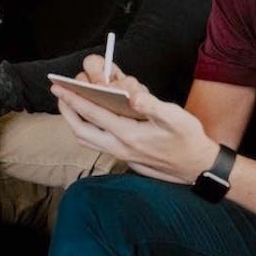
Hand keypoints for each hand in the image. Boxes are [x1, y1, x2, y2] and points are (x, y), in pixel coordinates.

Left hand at [52, 55, 217, 183]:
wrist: (197, 167)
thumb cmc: (188, 139)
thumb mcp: (176, 118)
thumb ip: (152, 105)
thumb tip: (131, 95)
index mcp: (130, 136)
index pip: (94, 116)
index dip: (74, 100)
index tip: (59, 88)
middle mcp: (121, 148)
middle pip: (82, 131)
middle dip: (67, 112)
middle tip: (58, 95)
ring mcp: (121, 154)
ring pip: (87, 140)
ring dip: (74, 122)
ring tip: (69, 104)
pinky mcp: (125, 157)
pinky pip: (97, 143)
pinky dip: (88, 129)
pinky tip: (90, 117)